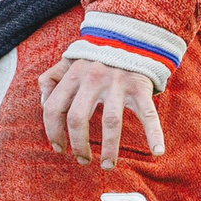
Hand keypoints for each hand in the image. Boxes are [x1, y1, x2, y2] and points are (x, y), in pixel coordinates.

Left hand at [38, 57, 164, 168]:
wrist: (130, 34)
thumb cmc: (96, 56)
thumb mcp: (68, 60)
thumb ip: (51, 79)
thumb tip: (42, 103)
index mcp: (73, 74)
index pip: (54, 107)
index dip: (52, 131)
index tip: (59, 148)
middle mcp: (93, 79)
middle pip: (78, 118)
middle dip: (78, 144)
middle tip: (82, 160)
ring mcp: (118, 83)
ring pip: (111, 122)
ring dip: (109, 149)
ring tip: (106, 165)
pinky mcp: (140, 86)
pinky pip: (147, 114)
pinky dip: (154, 133)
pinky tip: (157, 152)